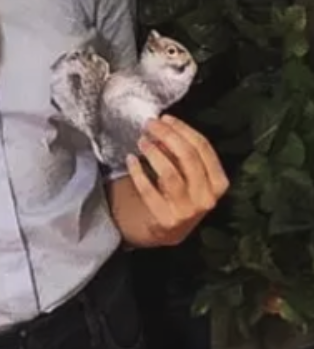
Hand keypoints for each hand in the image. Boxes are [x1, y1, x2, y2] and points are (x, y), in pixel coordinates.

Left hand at [123, 116, 228, 245]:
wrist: (165, 229)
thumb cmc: (176, 193)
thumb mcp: (187, 174)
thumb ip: (181, 154)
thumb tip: (166, 129)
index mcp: (218, 183)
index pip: (204, 149)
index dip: (183, 129)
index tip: (166, 118)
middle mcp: (207, 198)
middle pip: (188, 157)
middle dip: (167, 135)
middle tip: (150, 124)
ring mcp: (188, 211)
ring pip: (170, 174)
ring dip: (153, 153)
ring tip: (141, 141)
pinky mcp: (166, 221)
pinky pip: (149, 191)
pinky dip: (137, 172)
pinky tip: (130, 159)